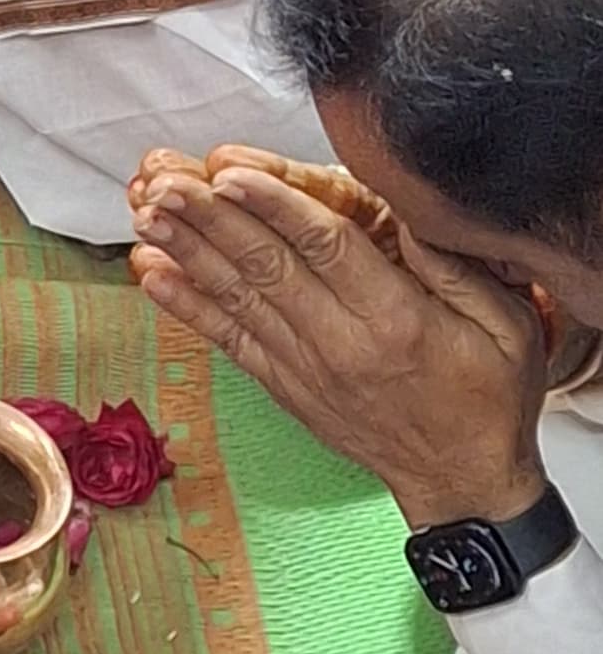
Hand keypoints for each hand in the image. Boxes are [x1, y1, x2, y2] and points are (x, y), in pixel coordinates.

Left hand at [129, 151, 547, 530]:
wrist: (463, 481)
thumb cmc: (488, 397)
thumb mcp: (506, 325)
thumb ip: (454, 267)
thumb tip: (408, 212)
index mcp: (397, 320)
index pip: (325, 248)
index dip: (273, 205)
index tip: (230, 172)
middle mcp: (341, 343)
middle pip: (265, 266)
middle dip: (210, 217)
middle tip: (164, 177)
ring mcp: (305, 367)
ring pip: (237, 297)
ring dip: (187, 251)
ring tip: (146, 211)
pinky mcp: (285, 385)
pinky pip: (229, 340)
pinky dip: (187, 306)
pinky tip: (152, 274)